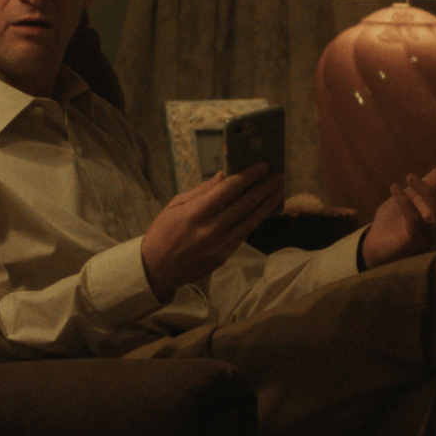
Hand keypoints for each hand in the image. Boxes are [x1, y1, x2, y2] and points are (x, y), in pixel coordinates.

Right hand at [140, 164, 285, 301]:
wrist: (156, 269)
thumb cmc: (163, 232)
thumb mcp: (175, 206)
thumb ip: (201, 191)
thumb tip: (224, 175)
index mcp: (195, 213)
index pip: (228, 190)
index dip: (248, 176)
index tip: (262, 166)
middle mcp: (210, 229)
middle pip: (244, 204)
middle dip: (263, 188)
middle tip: (278, 175)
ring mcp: (219, 245)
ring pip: (249, 220)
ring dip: (266, 204)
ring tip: (279, 191)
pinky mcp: (224, 257)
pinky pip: (244, 234)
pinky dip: (256, 220)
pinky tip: (264, 210)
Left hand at [360, 157, 435, 268]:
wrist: (374, 245)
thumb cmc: (397, 221)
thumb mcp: (415, 194)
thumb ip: (435, 179)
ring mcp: (430, 235)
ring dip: (426, 190)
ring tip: (409, 176)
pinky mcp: (413, 242)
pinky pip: (415, 220)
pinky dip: (405, 201)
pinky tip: (394, 188)